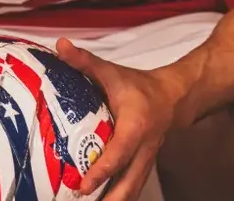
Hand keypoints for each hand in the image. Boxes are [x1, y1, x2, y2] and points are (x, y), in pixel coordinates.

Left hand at [56, 38, 183, 200]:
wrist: (172, 98)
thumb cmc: (138, 87)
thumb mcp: (111, 72)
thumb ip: (85, 62)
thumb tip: (61, 47)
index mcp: (135, 126)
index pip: (119, 152)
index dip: (102, 170)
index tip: (83, 185)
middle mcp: (143, 149)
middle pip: (129, 182)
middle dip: (109, 199)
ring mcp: (145, 161)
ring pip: (132, 189)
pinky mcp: (143, 167)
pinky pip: (131, 187)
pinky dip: (118, 197)